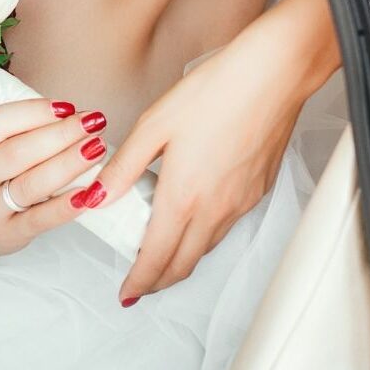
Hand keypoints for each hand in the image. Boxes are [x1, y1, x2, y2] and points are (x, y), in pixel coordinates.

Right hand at [0, 98, 105, 264]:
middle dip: (61, 134)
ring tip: (96, 148)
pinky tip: (88, 193)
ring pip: (32, 183)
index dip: (34, 111)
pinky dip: (66, 205)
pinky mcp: (8, 234)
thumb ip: (10, 133)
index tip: (67, 107)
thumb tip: (64, 114)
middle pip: (18, 151)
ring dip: (69, 163)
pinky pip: (41, 219)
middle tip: (92, 122)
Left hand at [96, 21, 309, 305]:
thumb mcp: (155, 125)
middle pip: (185, 263)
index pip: (158, 256)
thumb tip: (97, 197)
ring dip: (182, 260)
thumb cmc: (216, 92)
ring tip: (159, 255)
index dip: (140, 280)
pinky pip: (226, 226)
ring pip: (207, 247)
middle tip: (141, 284)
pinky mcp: (256, 190)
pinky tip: (191, 218)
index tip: (127, 293)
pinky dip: (204, 236)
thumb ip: (123, 167)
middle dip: (159, 280)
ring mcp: (241, 202)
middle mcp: (216, 208)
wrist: (272, 76)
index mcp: (185, 195)